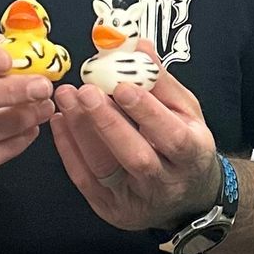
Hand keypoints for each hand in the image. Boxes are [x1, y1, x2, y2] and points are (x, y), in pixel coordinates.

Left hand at [49, 66, 223, 232]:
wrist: (187, 196)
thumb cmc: (185, 144)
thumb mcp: (186, 112)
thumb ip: (161, 83)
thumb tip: (138, 45)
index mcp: (192, 156)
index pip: (171, 136)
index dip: (147, 112)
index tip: (122, 85)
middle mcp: (166, 184)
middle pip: (136, 157)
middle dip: (107, 123)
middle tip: (84, 90)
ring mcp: (136, 200)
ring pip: (104, 169)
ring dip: (81, 131)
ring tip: (66, 98)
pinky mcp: (110, 208)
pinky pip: (84, 179)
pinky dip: (68, 149)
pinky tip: (60, 120)